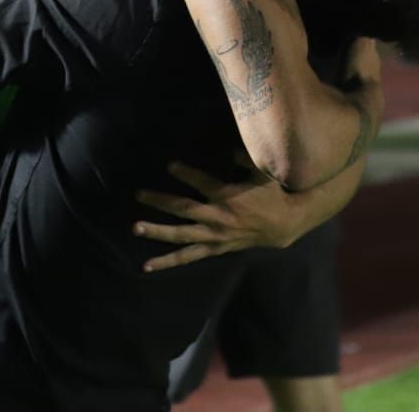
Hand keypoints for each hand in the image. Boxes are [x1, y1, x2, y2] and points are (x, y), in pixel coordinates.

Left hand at [132, 159, 299, 272]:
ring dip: (157, 232)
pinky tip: (147, 266)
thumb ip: (247, 159)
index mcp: (227, 197)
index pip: (201, 183)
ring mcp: (214, 236)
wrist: (283, 226)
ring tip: (136, 228)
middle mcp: (217, 218)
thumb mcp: (263, 173)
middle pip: (184, 209)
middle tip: (138, 195)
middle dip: (160, 202)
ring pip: (181, 236)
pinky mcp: (214, 249)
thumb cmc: (270, 195)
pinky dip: (168, 261)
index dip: (185, 173)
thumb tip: (231, 150)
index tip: (169, 166)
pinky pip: (188, 257)